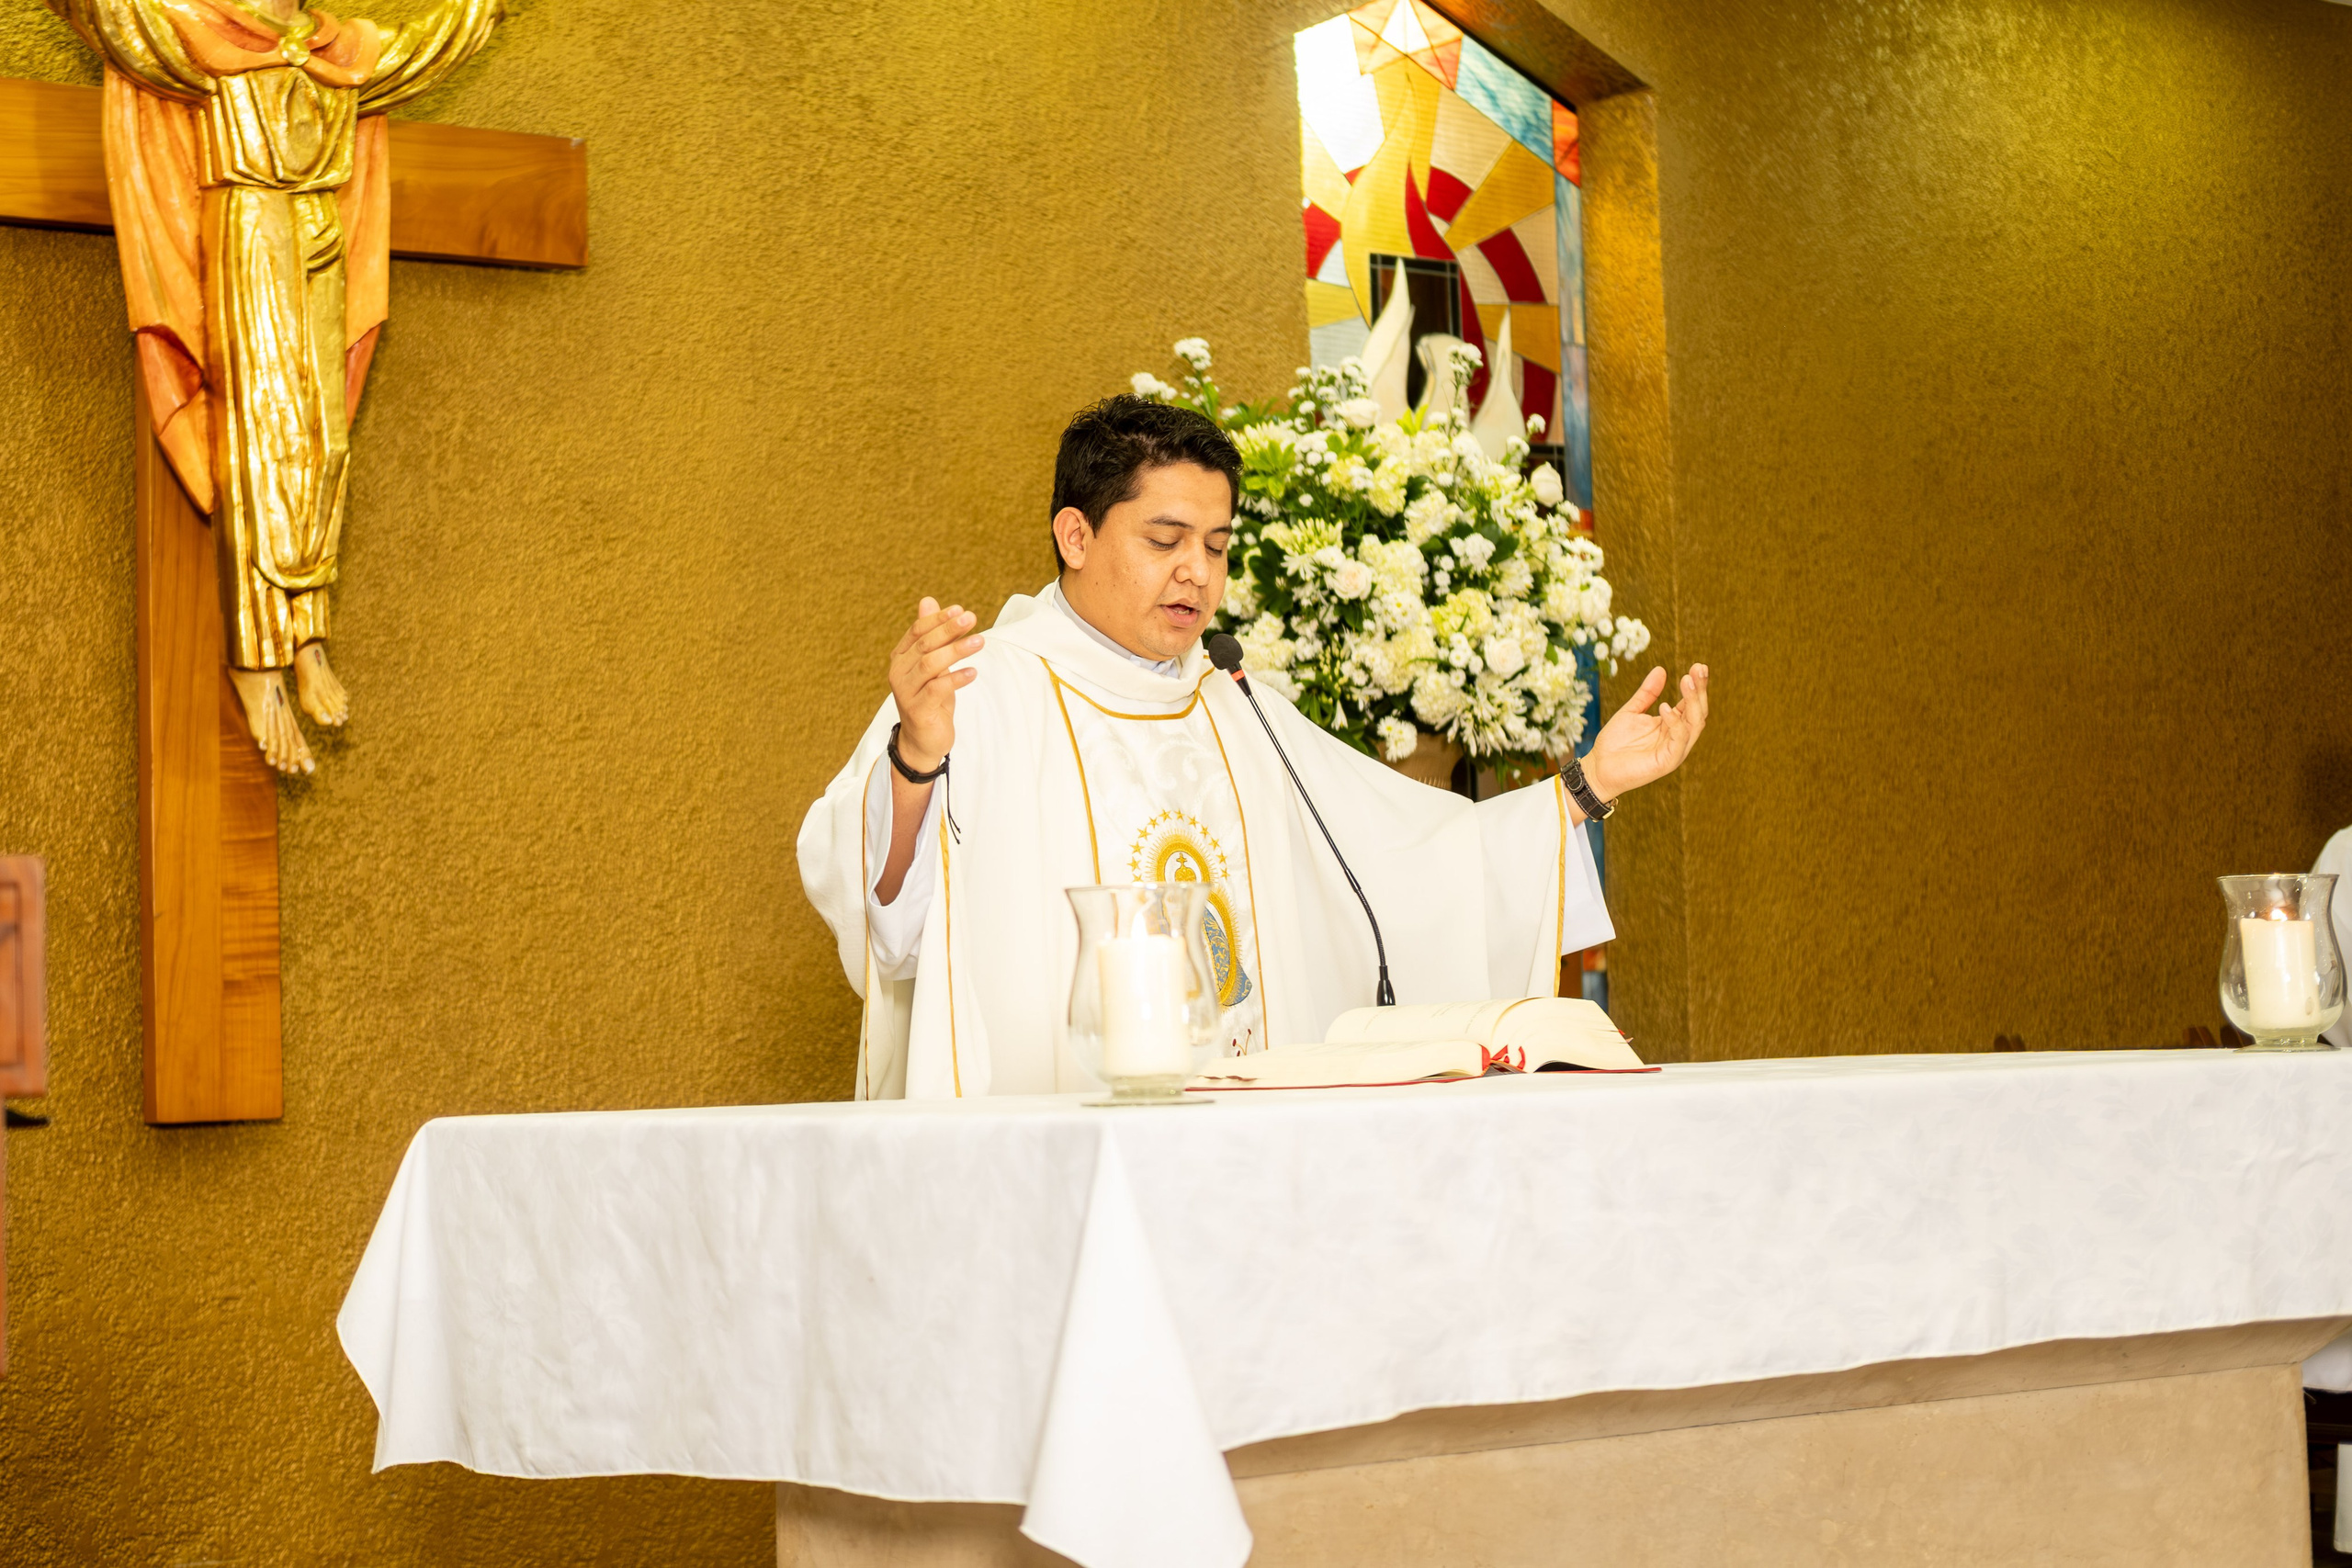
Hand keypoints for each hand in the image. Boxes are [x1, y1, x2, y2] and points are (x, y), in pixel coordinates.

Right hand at [888, 597, 981, 770]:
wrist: (922, 740)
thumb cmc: (930, 698)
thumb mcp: (933, 665)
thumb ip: (931, 635)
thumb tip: (928, 600)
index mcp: (900, 657)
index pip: (917, 631)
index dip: (938, 619)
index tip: (961, 610)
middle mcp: (898, 672)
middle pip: (924, 645)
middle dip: (949, 630)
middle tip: (972, 618)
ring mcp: (906, 691)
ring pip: (930, 664)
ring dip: (956, 651)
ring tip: (979, 642)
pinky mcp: (918, 709)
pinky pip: (937, 689)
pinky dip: (956, 679)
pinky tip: (973, 672)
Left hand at [1583, 664, 1709, 801]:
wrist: (1598, 767)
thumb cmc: (1614, 742)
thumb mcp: (1631, 711)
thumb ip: (1647, 693)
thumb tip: (1661, 669)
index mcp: (1671, 725)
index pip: (1691, 703)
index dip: (1696, 685)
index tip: (1698, 665)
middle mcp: (1677, 737)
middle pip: (1698, 712)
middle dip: (1700, 690)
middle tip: (1698, 669)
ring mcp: (1675, 750)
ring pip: (1695, 725)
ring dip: (1693, 702)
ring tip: (1686, 681)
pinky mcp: (1667, 761)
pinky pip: (1679, 740)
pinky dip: (1676, 723)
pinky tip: (1665, 707)